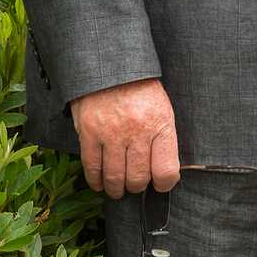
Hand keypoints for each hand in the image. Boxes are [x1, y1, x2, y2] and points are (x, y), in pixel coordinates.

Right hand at [71, 77, 180, 198]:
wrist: (112, 67)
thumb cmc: (141, 90)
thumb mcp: (162, 109)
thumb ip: (163, 139)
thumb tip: (165, 172)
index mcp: (160, 124)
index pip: (166, 170)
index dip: (164, 184)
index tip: (160, 184)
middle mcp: (137, 131)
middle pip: (138, 178)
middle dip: (137, 186)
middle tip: (135, 183)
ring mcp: (112, 134)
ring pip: (115, 178)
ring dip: (117, 189)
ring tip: (118, 188)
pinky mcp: (90, 134)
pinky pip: (92, 168)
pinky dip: (96, 181)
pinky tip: (100, 184)